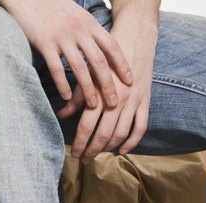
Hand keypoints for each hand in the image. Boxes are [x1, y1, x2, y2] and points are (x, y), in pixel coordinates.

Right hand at [0, 0, 133, 108]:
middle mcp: (78, 29)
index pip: (111, 45)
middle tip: (115, 102)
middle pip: (99, 61)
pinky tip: (66, 97)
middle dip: (108, 84)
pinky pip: (56, 68)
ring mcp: (61, 36)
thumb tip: (101, 45)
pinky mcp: (44, 42)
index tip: (129, 81)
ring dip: (88, 89)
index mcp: (88, 22)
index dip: (122, 64)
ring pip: (79, 67)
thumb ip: (88, 28)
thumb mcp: (76, 13)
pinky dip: (63, 84)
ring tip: (93, 105)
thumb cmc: (51, 6)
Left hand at [60, 6, 158, 161]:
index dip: (80, 142)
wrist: (135, 40)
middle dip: (92, 150)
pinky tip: (121, 150)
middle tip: (84, 159)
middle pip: (103, 134)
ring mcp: (134, 102)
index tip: (74, 153)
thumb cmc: (106, 58)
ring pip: (121, 134)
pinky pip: (141, 127)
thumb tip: (60, 115)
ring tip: (98, 155)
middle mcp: (118, 99)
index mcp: (100, 92)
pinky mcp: (145, 101)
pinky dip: (132, 142)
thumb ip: (76, 96)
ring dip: (108, 148)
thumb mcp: (88, 74)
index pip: (86, 125)